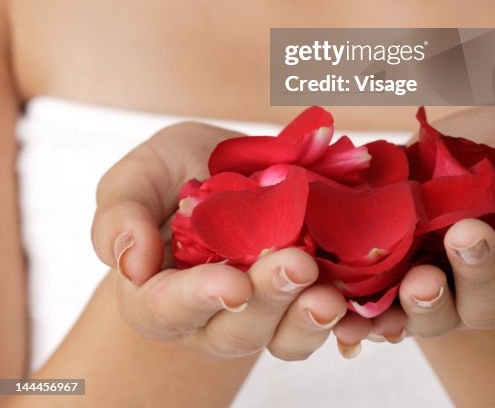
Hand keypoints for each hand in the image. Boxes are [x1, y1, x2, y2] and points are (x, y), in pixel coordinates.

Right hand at [90, 121, 370, 360]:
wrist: (226, 169)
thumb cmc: (172, 174)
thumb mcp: (137, 176)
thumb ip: (119, 215)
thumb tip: (129, 262)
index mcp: (157, 294)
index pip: (169, 308)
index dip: (199, 299)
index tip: (230, 284)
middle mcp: (210, 317)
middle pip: (236, 328)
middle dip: (268, 299)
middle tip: (296, 265)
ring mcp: (261, 313)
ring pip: (283, 335)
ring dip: (309, 319)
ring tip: (332, 295)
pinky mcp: (304, 298)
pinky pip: (325, 321)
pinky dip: (348, 318)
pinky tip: (366, 306)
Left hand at [359, 106, 494, 346]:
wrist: (445, 144)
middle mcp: (493, 285)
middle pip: (492, 303)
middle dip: (479, 272)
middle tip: (465, 236)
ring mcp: (443, 289)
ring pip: (438, 316)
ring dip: (427, 304)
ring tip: (418, 282)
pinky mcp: (395, 283)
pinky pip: (384, 312)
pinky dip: (371, 319)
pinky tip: (357, 318)